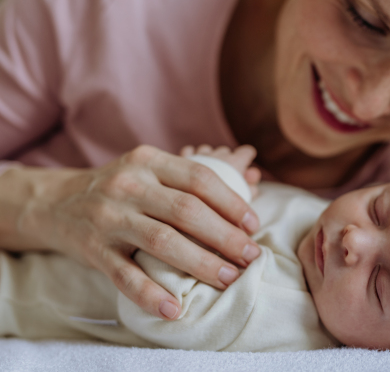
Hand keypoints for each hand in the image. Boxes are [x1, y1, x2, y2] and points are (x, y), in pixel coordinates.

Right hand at [18, 145, 260, 319]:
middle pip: (186, 210)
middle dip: (225, 236)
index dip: (231, 202)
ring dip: (200, 263)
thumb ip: (187, 179)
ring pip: (161, 242)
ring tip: (227, 278)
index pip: (199, 178)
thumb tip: (249, 185)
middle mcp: (129, 185)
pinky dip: (151, 295)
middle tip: (250, 256)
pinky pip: (125, 276)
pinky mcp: (93, 249)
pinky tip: (175, 309)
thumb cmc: (120, 188)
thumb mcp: (148, 170)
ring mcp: (108, 217)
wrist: (55, 202)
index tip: (254, 225)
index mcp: (148, 161)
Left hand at [179, 144, 261, 197]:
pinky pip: (189, 152)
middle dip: (227, 160)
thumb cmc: (223, 202)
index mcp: (236, 161)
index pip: (247, 152)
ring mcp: (201, 154)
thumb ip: (249, 189)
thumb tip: (253, 185)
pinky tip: (191, 165)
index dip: (248, 157)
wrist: (193, 197)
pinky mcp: (184, 158)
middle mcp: (219, 154)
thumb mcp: (242, 198)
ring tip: (208, 171)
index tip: (245, 166)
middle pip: (226, 152)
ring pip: (207, 151)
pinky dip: (192, 158)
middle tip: (227, 174)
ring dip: (209, 159)